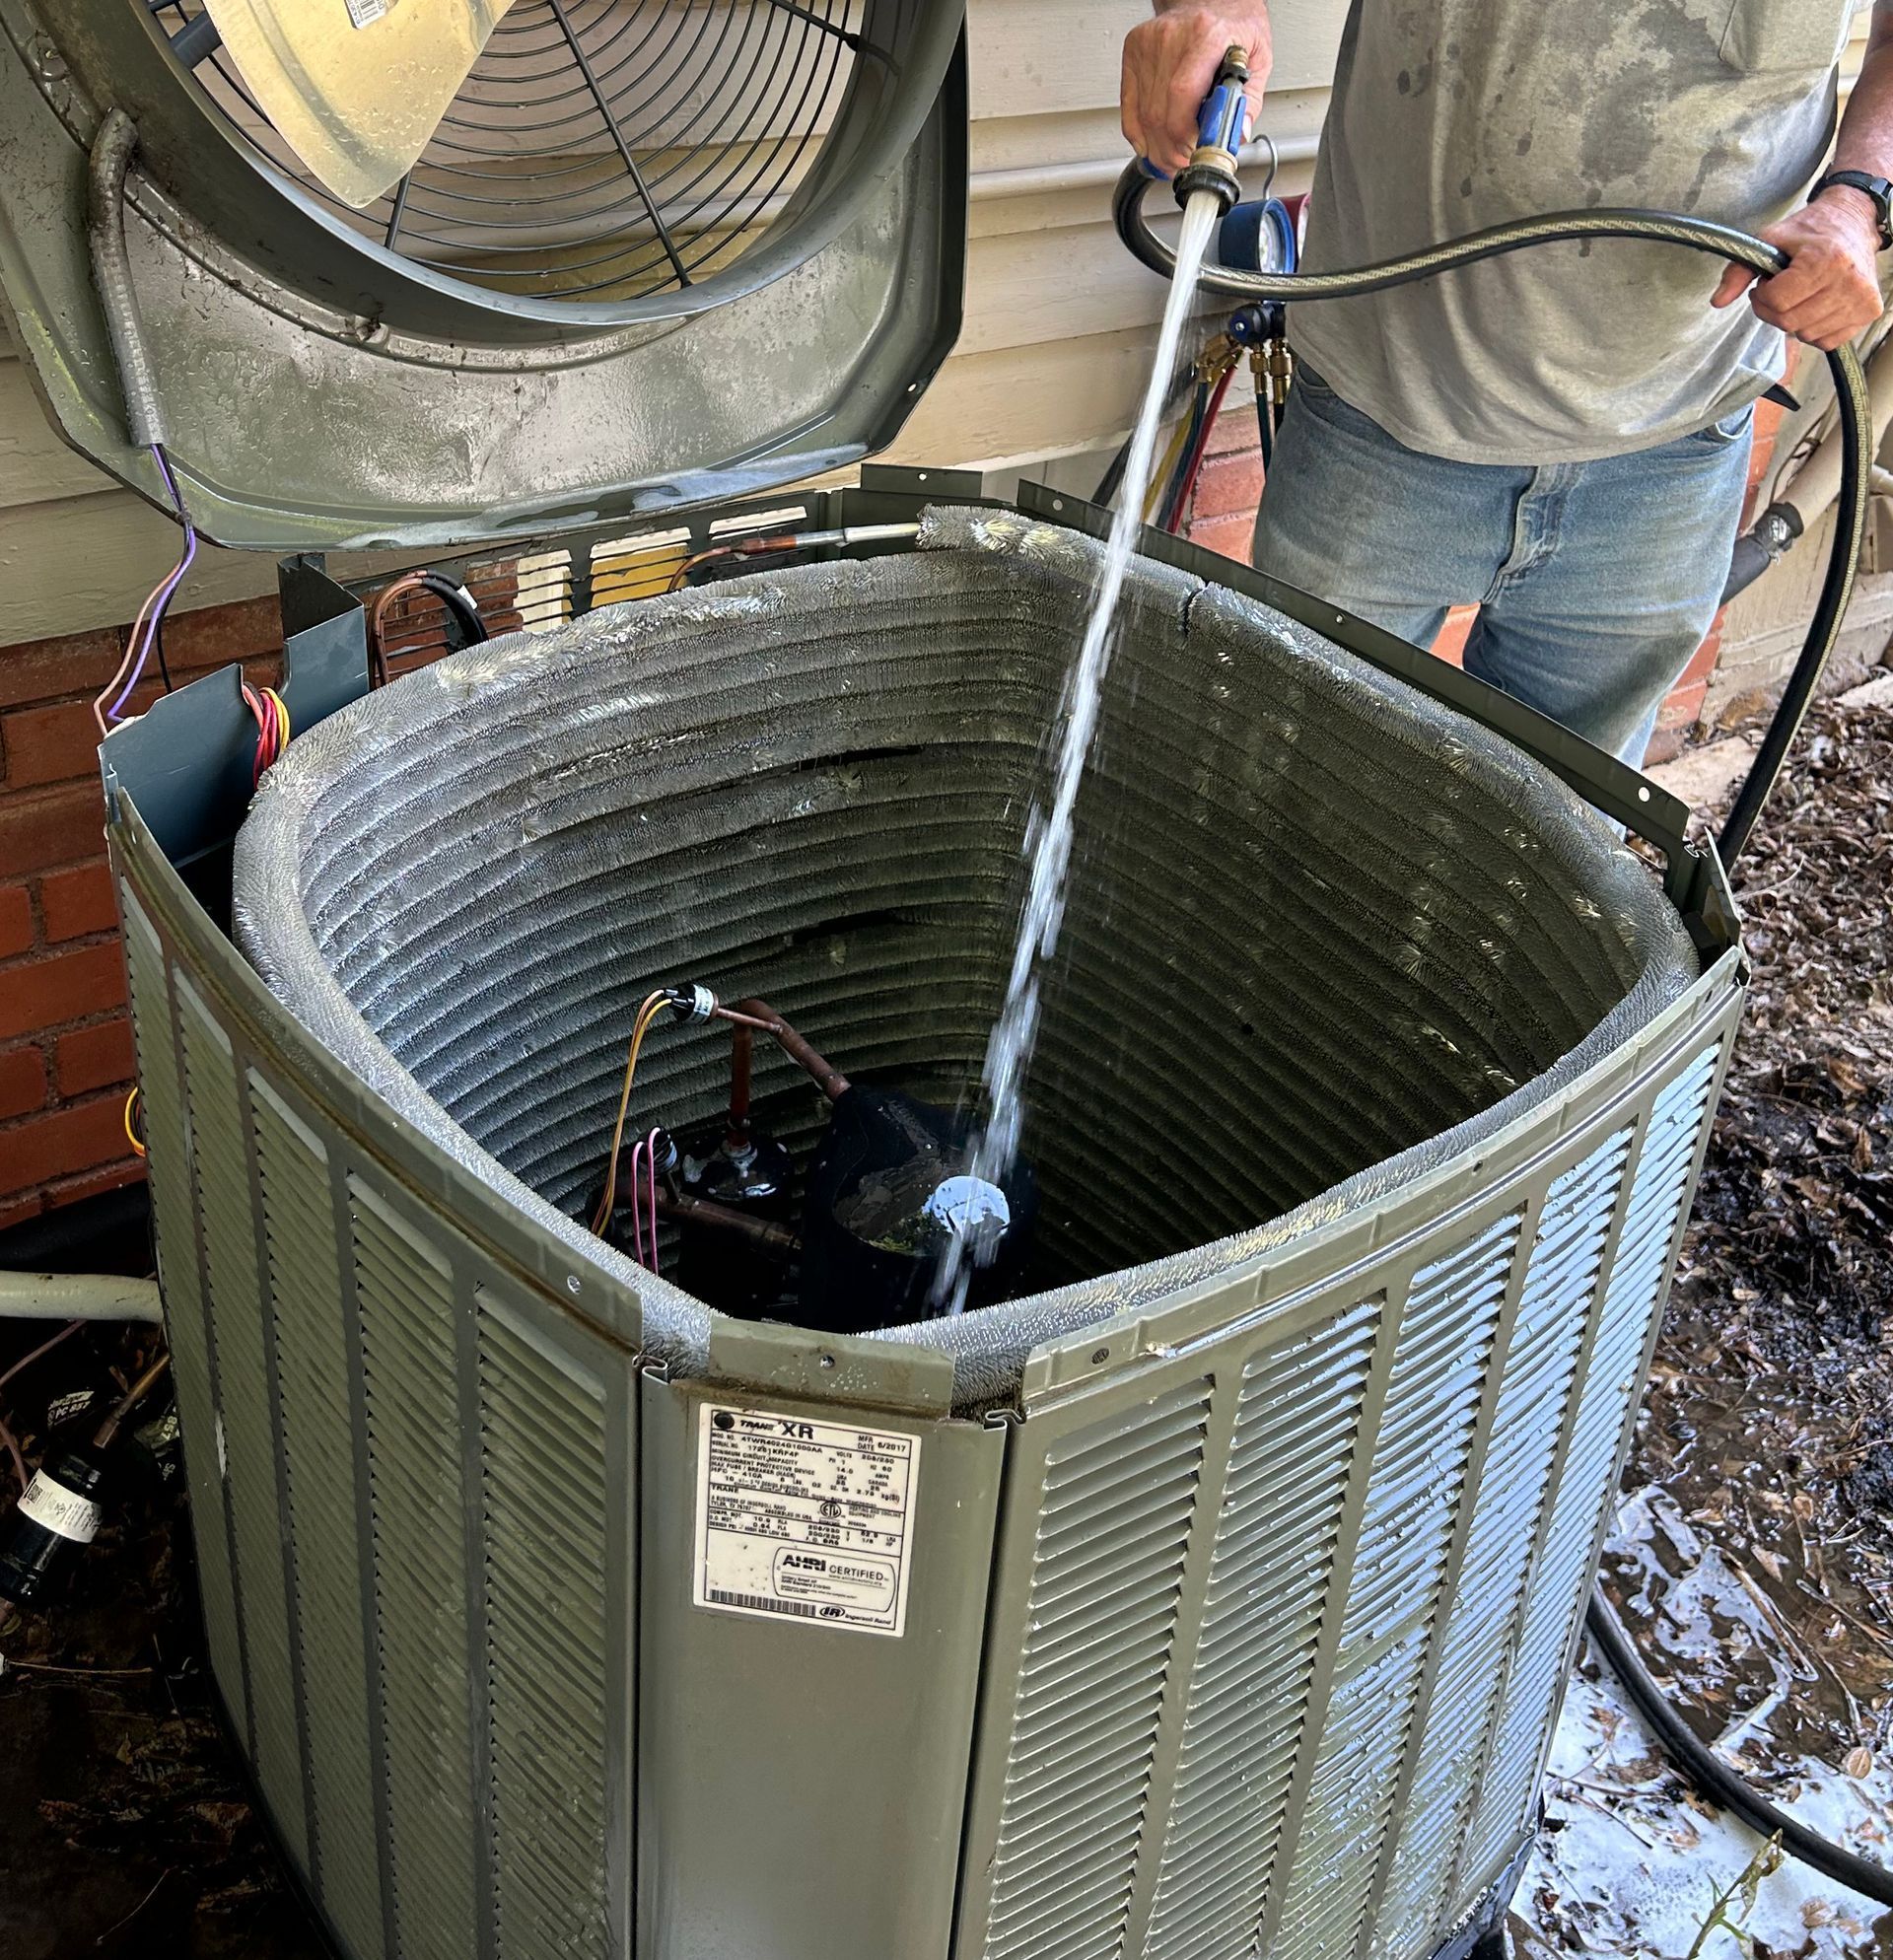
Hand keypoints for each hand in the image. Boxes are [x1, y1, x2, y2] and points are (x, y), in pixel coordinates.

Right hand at [1122, 6, 1270, 177]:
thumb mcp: (1258, 57)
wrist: (1211, 0)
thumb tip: (1237, 134)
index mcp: (1207, 36)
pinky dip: (1137, 133)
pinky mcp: (1134, 53)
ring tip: (1172, 158)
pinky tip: (1149, 145)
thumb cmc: (1234, 25)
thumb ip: (1249, 99)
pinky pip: (1130, 106)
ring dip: (1157, 148)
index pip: (1182, 94)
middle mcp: (1173, 38)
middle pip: (1159, 112)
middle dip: (1171, 150)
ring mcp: (1149, 45)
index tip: (1194, 152)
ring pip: (1144, 116)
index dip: (1184, 133)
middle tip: (1184, 162)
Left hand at [1711, 191, 1884, 350]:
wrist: (1854, 219)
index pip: (1777, 302)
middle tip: (1781, 290)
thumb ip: (1740, 270)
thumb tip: (1717, 302)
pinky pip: (1825, 341)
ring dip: (1794, 320)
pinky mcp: (1869, 312)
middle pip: (1789, 322)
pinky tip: (1817, 304)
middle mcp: (1848, 281)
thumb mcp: (1770, 239)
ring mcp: (1861, 299)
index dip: (1763, 295)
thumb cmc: (1810, 231)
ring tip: (1801, 293)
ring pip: (1805, 334)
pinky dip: (1814, 328)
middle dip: (1774, 310)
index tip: (1768, 281)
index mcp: (1825, 260)